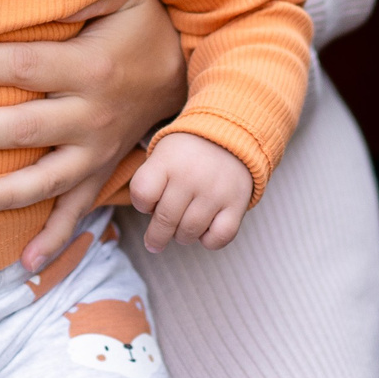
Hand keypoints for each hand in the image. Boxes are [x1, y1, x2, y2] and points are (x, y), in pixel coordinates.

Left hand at [0, 0, 188, 271]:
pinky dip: (54, 239)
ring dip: (5, 194)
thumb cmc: (143, 29)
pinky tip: (24, 261)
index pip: (27, 65)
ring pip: (47, 179)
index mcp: (90, 68)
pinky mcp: (101, 175)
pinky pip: (78, 212)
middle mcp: (92, 116)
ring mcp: (97, 152)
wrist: (189, 77)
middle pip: (28, 127)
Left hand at [128, 132, 251, 251]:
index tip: (148, 203)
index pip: (142, 194)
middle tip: (154, 243)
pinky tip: (205, 230)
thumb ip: (152, 183)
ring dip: (182, 236)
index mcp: (167, 161)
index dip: (141, 204)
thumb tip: (154, 224)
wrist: (231, 134)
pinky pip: (219, 238)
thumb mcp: (163, 153)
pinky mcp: (237, 204)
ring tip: (182, 228)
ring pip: (189, 233)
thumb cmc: (188, 153)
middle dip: (156, 236)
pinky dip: (209, 241)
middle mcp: (191, 176)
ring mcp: (215, 192)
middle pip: (164, 220)